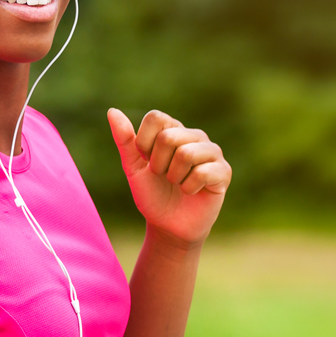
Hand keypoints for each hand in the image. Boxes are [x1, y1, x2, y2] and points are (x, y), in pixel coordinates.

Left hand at [107, 109, 231, 247]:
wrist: (168, 226)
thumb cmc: (152, 194)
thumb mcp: (133, 167)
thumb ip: (124, 140)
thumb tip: (112, 111)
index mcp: (173, 129)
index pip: (156, 118)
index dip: (144, 143)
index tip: (147, 161)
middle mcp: (195, 136)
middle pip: (168, 137)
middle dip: (158, 164)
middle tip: (164, 176)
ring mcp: (212, 152)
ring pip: (186, 154)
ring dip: (174, 177)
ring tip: (178, 183)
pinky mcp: (223, 171)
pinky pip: (202, 172)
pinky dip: (188, 188)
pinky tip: (191, 192)